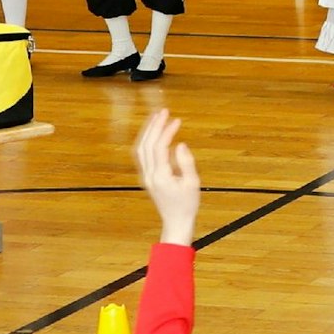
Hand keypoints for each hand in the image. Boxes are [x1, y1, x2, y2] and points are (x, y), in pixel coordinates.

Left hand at [132, 109, 199, 245]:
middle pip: (146, 145)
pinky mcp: (148, 177)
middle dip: (154, 126)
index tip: (176, 120)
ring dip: (148, 132)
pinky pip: (143, 155)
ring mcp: (146, 176)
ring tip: (157, 118)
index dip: (167, 131)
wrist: (176, 222)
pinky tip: (156, 134)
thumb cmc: (187, 204)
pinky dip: (147, 141)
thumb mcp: (192, 183)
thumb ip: (186, 163)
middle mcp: (150, 175)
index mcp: (161, 176)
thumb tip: (180, 144)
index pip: (160, 147)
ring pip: (141, 149)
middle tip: (163, 111)